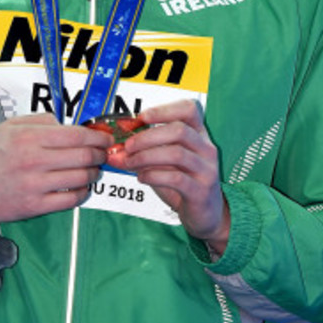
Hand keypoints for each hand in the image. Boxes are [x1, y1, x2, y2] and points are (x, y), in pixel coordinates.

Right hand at [0, 113, 112, 221]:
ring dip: (94, 173)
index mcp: (29, 138)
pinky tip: (82, 186)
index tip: (104, 138)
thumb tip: (67, 125)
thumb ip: (41, 121)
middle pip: (82, 157)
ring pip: (80, 178)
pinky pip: (70, 200)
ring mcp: (35, 185)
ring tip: (94, 169)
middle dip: (100, 154)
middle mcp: (34, 161)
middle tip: (103, 153)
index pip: (76, 136)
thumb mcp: (11, 126)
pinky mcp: (35, 206)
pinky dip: (83, 193)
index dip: (96, 137)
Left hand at [121, 100, 229, 255]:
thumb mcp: (164, 161)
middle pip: (179, 130)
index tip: (141, 117)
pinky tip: (142, 178)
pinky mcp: (201, 191)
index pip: (189, 109)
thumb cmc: (183, 181)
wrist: (205, 213)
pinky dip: (153, 175)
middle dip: (147, 136)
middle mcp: (206, 148)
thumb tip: (115, 149)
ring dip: (146, 156)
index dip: (164, 109)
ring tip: (130, 163)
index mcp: (199, 134)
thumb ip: (144, 152)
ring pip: (176, 153)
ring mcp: (206, 169)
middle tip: (128, 146)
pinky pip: (176, 178)